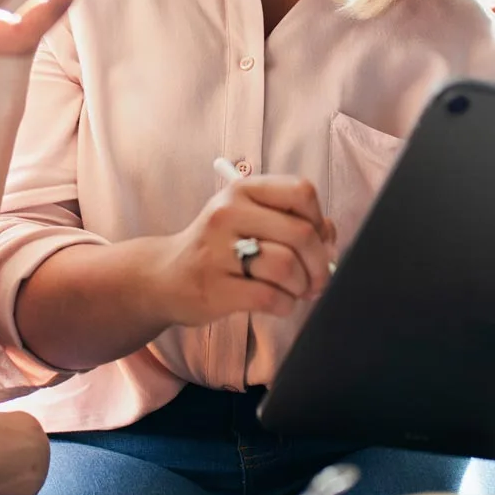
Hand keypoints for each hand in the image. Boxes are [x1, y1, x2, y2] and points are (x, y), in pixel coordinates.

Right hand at [153, 175, 336, 325]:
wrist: (164, 277)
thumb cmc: (217, 248)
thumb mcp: (248, 220)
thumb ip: (290, 220)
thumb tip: (330, 236)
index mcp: (241, 190)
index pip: (301, 192)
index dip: (319, 220)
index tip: (317, 241)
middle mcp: (228, 213)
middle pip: (301, 233)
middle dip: (319, 263)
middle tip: (318, 280)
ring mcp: (218, 250)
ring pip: (287, 267)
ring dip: (301, 287)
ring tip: (294, 291)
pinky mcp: (215, 288)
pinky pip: (270, 298)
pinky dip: (285, 305)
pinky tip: (277, 303)